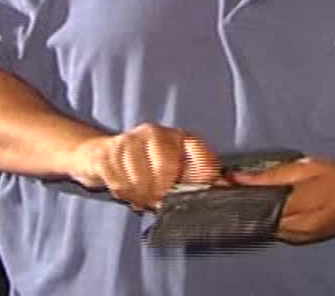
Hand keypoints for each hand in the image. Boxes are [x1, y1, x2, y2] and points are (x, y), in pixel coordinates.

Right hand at [71, 123, 219, 209]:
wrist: (103, 155)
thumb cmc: (148, 165)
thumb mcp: (177, 170)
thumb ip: (203, 178)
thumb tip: (231, 186)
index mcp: (180, 138)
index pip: (201, 155)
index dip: (202, 176)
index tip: (198, 190)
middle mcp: (157, 133)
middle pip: (166, 168)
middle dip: (162, 191)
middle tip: (158, 199)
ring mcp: (131, 140)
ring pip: (141, 179)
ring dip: (141, 195)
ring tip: (142, 195)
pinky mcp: (109, 152)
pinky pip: (120, 182)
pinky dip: (124, 193)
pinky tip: (127, 190)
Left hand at [229, 156, 334, 243]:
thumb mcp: (306, 168)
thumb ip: (271, 176)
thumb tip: (239, 178)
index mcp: (299, 207)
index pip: (254, 207)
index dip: (233, 196)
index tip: (218, 184)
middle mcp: (296, 229)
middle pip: (254, 220)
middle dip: (238, 203)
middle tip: (224, 185)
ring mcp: (297, 238)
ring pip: (261, 226)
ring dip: (250, 211)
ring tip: (240, 192)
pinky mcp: (299, 240)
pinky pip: (273, 229)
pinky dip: (264, 217)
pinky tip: (261, 203)